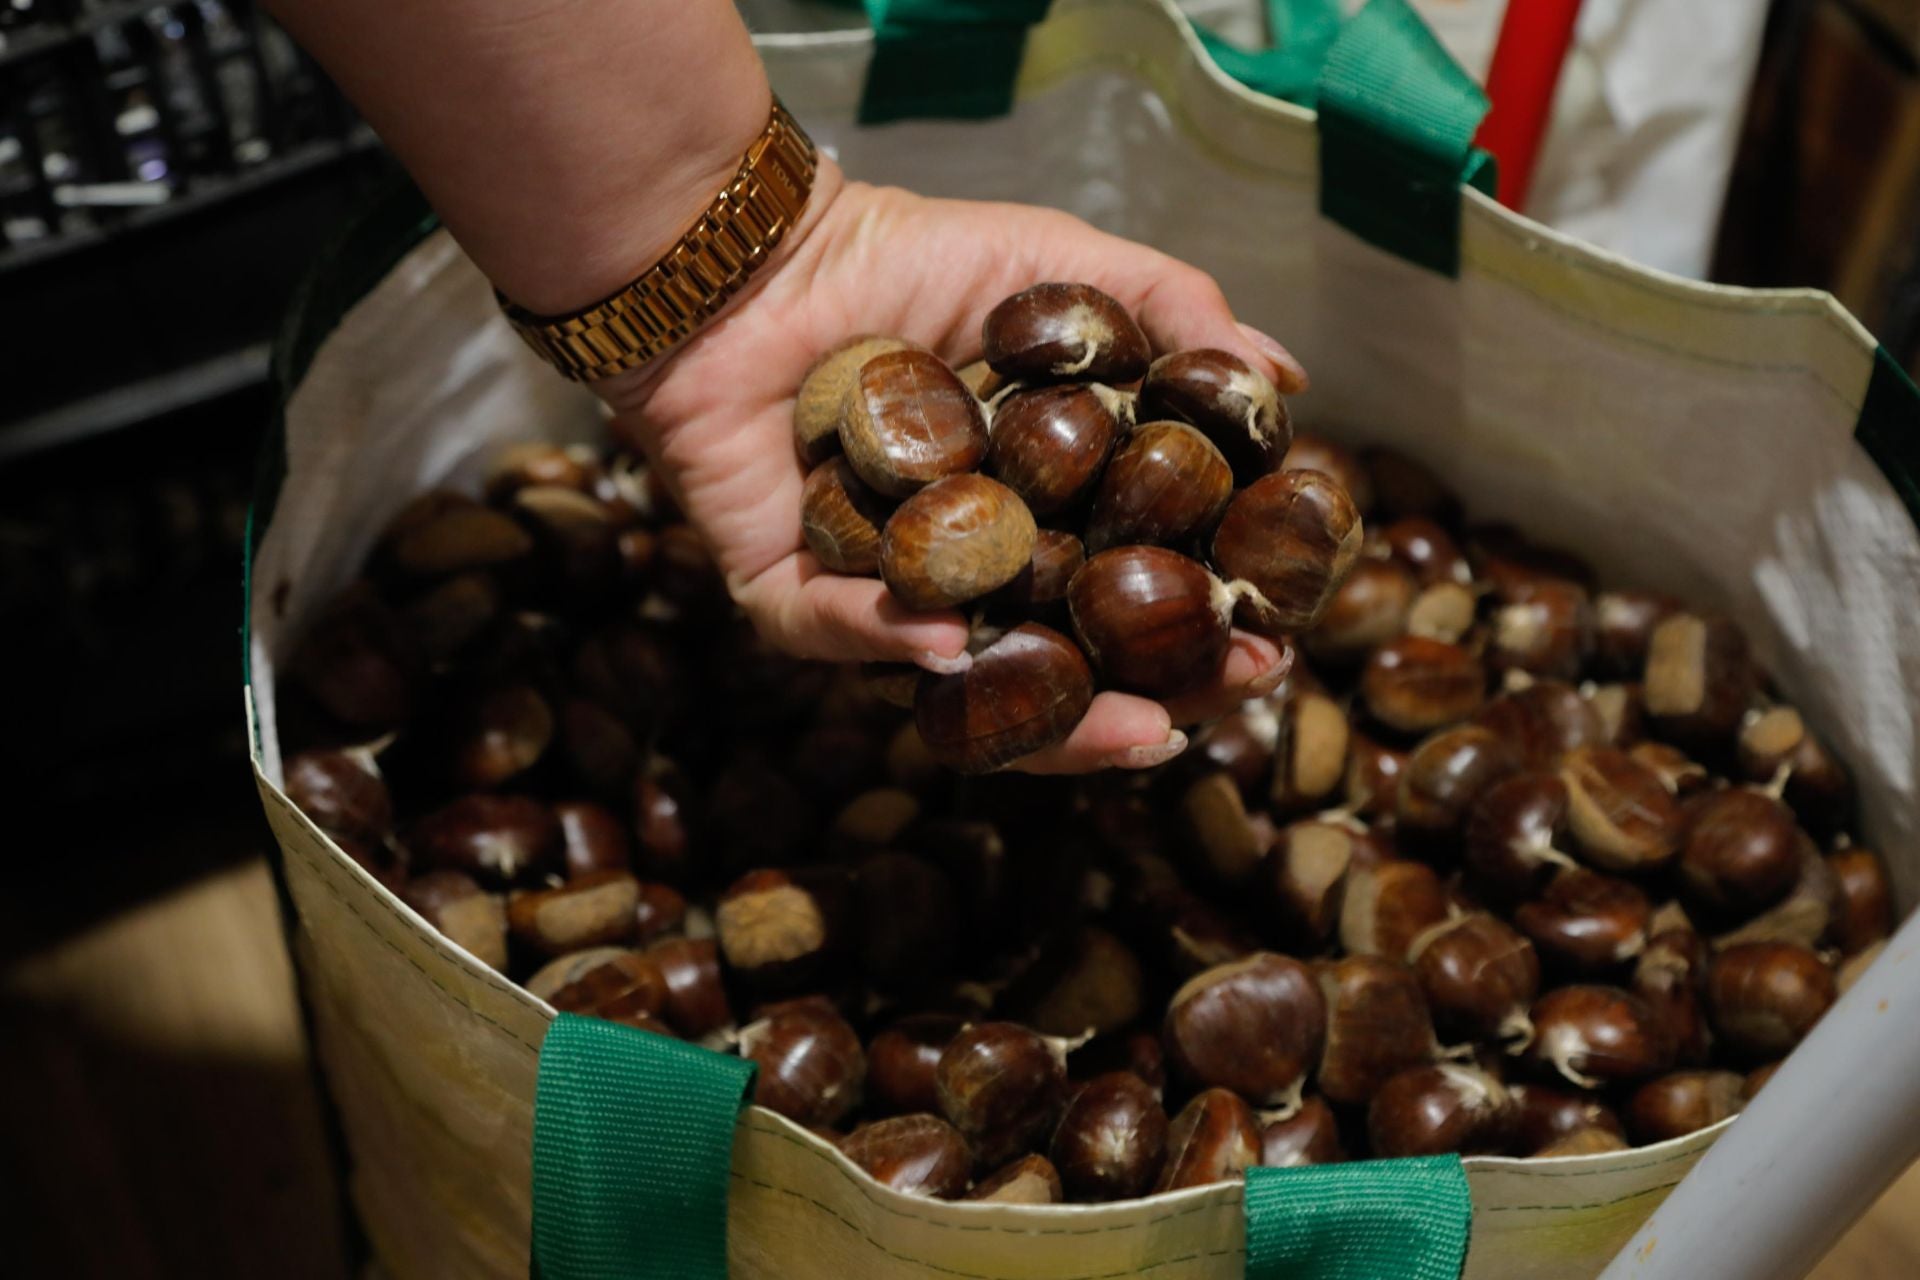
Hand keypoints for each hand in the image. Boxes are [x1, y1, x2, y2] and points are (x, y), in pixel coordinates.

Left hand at [602, 161, 1308, 772]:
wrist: (761, 252)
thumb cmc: (905, 257)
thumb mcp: (1058, 270)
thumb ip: (1171, 313)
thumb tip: (1289, 380)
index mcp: (1029, 514)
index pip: (1119, 598)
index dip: (1191, 631)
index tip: (1267, 646)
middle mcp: (959, 571)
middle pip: (1053, 670)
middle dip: (1133, 704)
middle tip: (1202, 710)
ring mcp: (874, 593)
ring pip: (955, 691)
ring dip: (1038, 721)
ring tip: (1119, 727)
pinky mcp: (784, 594)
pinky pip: (833, 635)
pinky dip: (885, 637)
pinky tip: (946, 645)